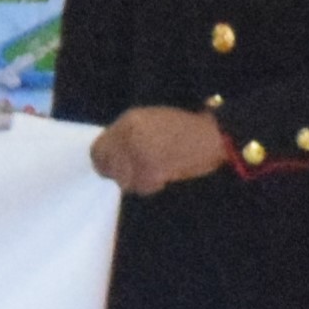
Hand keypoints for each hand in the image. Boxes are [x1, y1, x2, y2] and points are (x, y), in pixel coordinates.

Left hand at [90, 105, 233, 194]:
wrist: (211, 138)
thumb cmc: (182, 128)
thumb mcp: (148, 121)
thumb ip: (125, 135)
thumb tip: (110, 155)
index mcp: (127, 122)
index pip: (97, 150)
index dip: (103, 162)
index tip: (110, 167)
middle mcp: (128, 138)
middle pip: (107, 168)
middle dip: (118, 173)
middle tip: (134, 172)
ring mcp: (138, 155)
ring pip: (123, 180)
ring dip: (134, 181)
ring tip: (152, 173)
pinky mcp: (151, 172)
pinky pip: (141, 186)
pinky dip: (148, 186)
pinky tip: (161, 177)